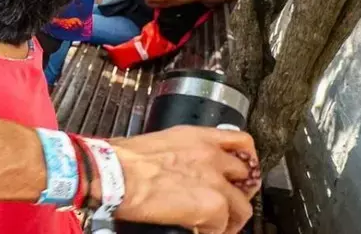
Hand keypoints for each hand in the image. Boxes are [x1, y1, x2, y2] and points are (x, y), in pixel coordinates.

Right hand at [110, 126, 260, 233]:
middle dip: (240, 192)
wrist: (113, 174)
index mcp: (196, 137)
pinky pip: (224, 226)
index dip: (246, 160)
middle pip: (247, 176)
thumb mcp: (155, 144)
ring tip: (218, 226)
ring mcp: (215, 181)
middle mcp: (211, 156)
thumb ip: (176, 153)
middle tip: (229, 203)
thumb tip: (176, 168)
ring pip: (242, 206)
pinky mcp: (213, 206)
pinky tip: (200, 231)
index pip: (240, 142)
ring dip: (231, 219)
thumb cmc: (120, 160)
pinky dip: (214, 232)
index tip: (242, 171)